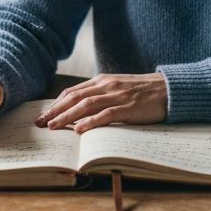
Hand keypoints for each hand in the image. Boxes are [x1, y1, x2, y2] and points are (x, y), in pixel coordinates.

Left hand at [35, 73, 166, 132]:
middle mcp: (106, 86)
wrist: (169, 89)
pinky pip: (106, 115)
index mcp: (102, 81)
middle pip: (74, 98)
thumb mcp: (118, 88)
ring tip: (53, 126)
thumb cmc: (143, 91)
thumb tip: (80, 110)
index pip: (73, 92)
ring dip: (67, 116)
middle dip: (55, 111)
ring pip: (86, 105)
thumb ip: (101, 95)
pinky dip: (91, 122)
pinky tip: (80, 130)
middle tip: (40, 123)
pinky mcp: (128, 107)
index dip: (56, 103)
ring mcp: (117, 96)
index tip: (43, 115)